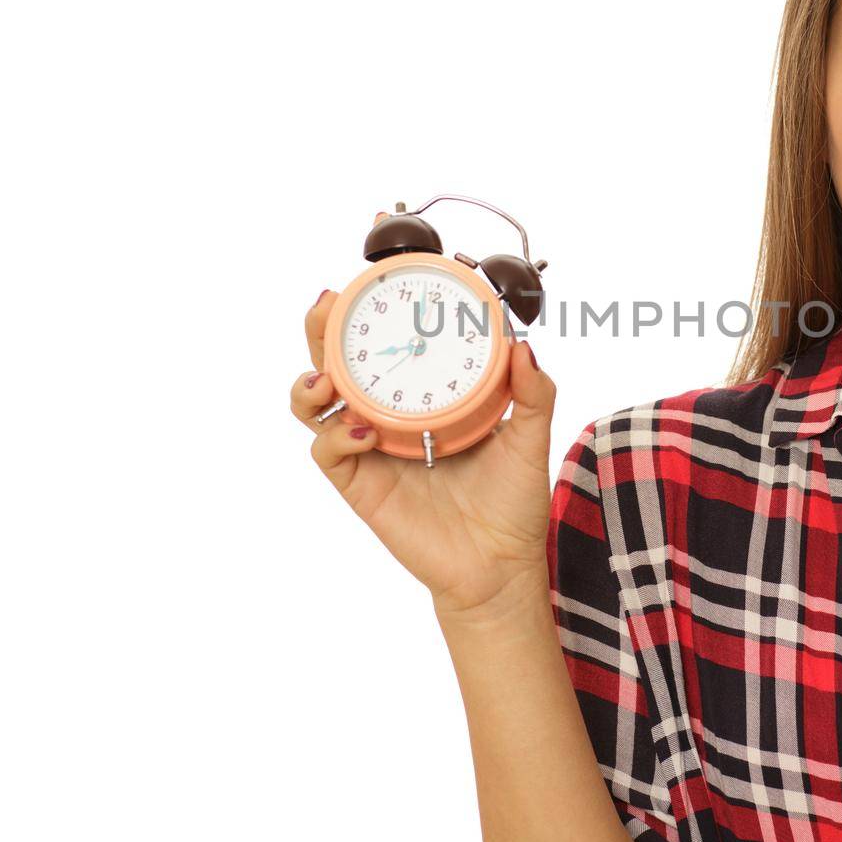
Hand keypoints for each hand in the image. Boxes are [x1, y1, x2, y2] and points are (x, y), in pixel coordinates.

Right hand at [289, 289, 558, 618]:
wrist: (501, 566)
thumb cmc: (512, 502)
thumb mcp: (529, 438)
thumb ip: (532, 392)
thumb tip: (523, 344)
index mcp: (422, 396)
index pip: (385, 343)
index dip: (368, 310)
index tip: (368, 274)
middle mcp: (386, 417)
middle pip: (336, 363)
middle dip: (320, 331)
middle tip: (327, 305)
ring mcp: (369, 450)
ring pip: (315, 406)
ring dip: (310, 383)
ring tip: (325, 375)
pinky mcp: (361, 486)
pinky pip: (329, 453)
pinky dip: (335, 436)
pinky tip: (361, 430)